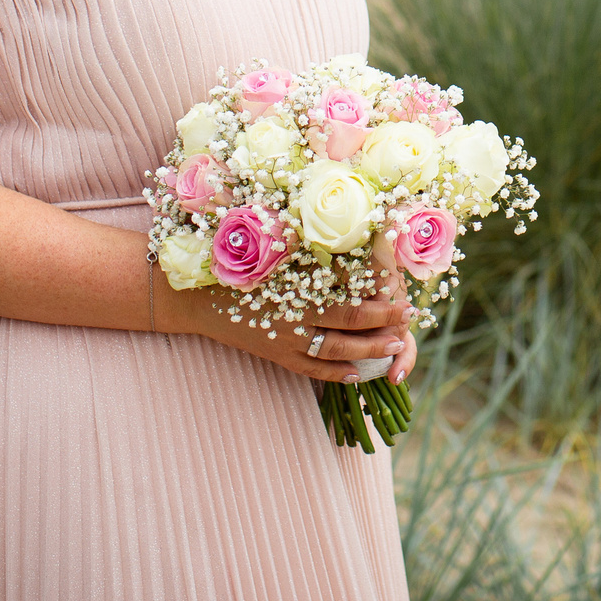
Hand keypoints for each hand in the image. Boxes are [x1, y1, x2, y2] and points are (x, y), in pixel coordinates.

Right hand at [155, 261, 411, 384]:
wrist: (192, 298)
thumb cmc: (231, 262)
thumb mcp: (268, 246)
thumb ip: (303, 238)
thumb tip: (343, 225)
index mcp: (294, 292)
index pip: (349, 302)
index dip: (379, 302)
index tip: (402, 293)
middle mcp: (293, 320)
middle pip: (349, 327)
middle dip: (383, 325)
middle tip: (409, 318)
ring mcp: (285, 342)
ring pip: (336, 353)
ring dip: (369, 351)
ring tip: (395, 348)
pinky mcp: (276, 356)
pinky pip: (312, 371)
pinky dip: (336, 374)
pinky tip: (358, 375)